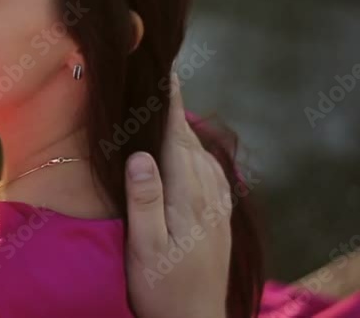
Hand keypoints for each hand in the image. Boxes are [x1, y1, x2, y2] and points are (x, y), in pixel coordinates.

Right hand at [124, 73, 231, 317]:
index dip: (169, 103)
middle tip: (162, 74)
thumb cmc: (161, 289)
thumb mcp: (145, 248)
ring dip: (185, 127)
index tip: (164, 70)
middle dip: (175, 107)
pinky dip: (196, 151)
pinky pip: (210, 172)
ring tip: (170, 104)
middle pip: (189, 140)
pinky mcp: (219, 220)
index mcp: (187, 196)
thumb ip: (144, 201)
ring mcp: (216, 208)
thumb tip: (140, 155)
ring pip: (200, 154)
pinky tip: (191, 150)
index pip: (176, 138)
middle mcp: (207, 196)